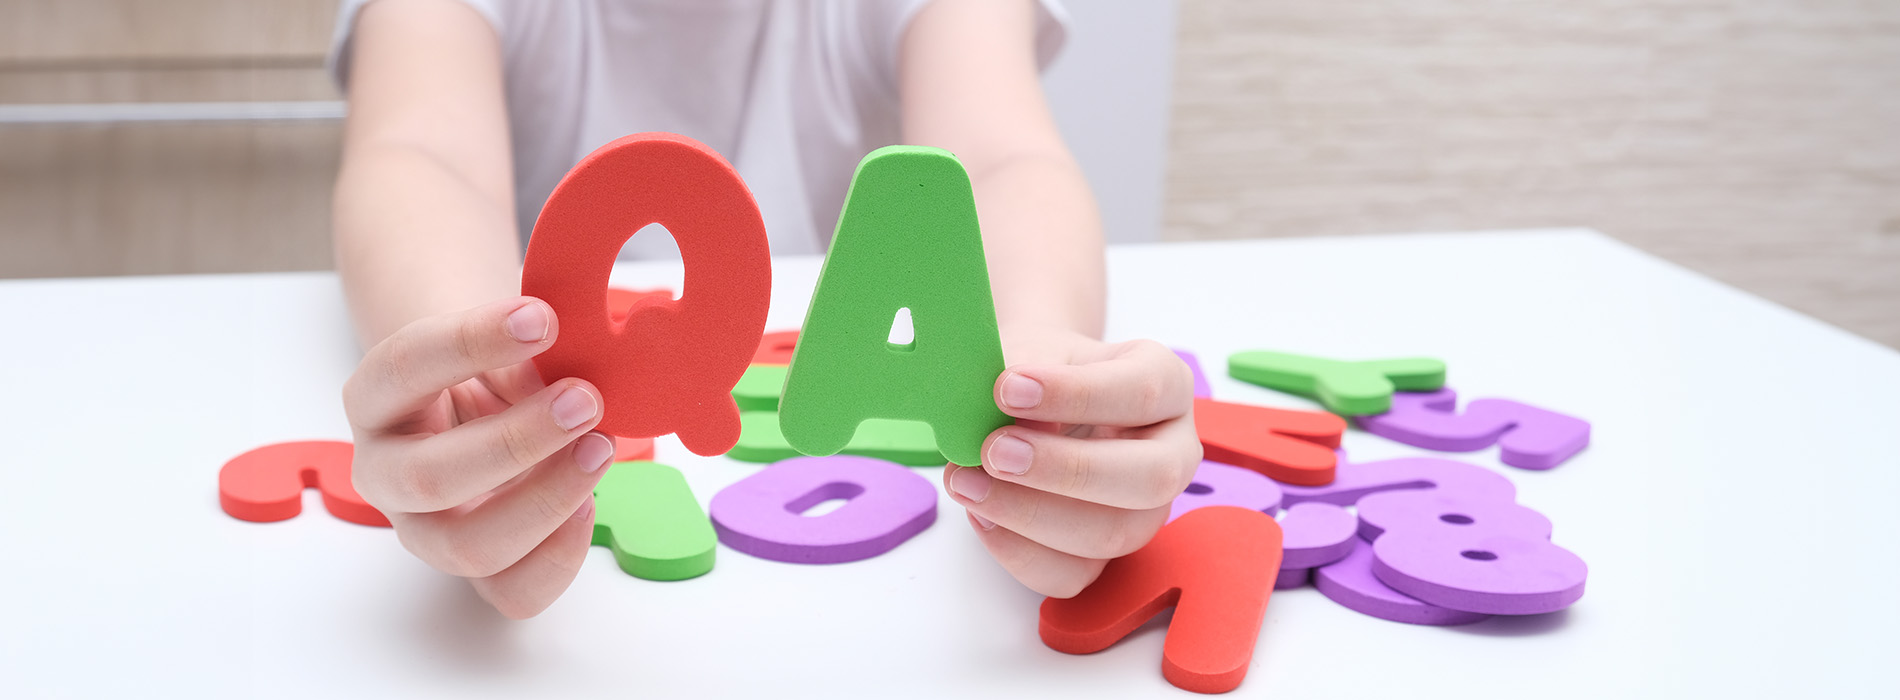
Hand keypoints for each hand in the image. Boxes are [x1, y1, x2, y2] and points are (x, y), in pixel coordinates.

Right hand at [343, 296, 611, 617]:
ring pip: (469, 547)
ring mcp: (425, 532)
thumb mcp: (500, 350)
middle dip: (517, 440)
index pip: (403, 368)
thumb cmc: (493, 372)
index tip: (542, 319)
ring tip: (600, 448)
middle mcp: (385, 472)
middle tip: (584, 400)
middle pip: (432, 477)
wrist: (483, 408)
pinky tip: (589, 505)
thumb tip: (564, 385)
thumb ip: (522, 362)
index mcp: (376, 399)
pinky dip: (558, 555)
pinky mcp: (475, 573)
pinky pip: (512, 592)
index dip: (472, 341)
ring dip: (545, 500)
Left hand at [943, 327, 1200, 596]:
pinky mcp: (1106, 556)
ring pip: (1112, 534)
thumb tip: (1008, 421)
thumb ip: (1024, 373)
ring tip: (967, 481)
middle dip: (1067, 469)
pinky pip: (1073, 575)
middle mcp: (1172, 452)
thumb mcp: (1031, 352)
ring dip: (1031, 514)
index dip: (1077, 393)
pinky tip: (981, 515)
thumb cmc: (1036, 370)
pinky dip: (1019, 551)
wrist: (1022, 395)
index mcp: (1168, 385)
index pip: (1144, 390)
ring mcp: (1146, 511)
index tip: (1007, 388)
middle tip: (995, 451)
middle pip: (1151, 477)